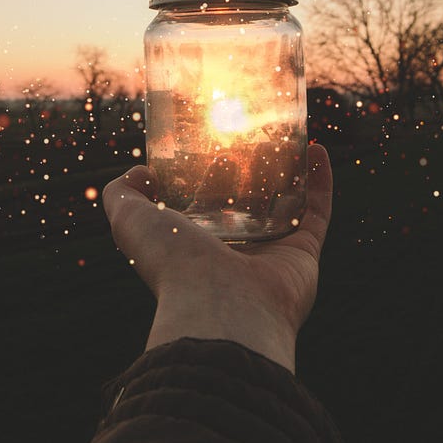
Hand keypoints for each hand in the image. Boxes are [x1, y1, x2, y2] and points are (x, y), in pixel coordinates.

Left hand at [102, 144, 332, 372]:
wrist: (221, 305)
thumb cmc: (173, 264)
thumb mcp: (129, 221)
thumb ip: (123, 194)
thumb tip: (141, 172)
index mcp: (194, 248)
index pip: (201, 209)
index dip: (203, 178)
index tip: (206, 148)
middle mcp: (233, 253)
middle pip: (244, 205)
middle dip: (246, 173)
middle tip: (244, 140)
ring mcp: (271, 254)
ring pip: (283, 205)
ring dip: (287, 172)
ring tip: (282, 138)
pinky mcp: (304, 252)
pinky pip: (317, 211)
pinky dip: (320, 180)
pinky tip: (317, 148)